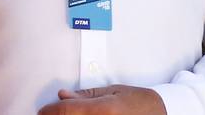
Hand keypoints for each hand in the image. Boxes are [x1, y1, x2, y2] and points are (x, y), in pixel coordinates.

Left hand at [37, 85, 165, 114]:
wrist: (161, 114)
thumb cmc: (139, 103)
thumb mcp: (114, 92)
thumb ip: (86, 96)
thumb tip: (62, 96)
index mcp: (102, 110)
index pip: (63, 111)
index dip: (48, 111)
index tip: (43, 110)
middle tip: (52, 112)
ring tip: (70, 113)